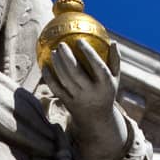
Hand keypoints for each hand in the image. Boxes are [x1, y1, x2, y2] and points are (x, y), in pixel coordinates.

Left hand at [44, 40, 127, 159]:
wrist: (97, 119)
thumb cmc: (106, 91)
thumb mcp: (115, 78)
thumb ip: (115, 59)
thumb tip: (112, 40)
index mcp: (105, 85)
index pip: (98, 67)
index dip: (89, 53)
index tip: (80, 40)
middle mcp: (91, 92)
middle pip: (76, 73)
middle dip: (67, 57)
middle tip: (61, 44)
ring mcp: (78, 99)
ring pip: (64, 80)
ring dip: (57, 64)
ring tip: (53, 51)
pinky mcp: (67, 103)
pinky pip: (56, 88)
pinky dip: (49, 77)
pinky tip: (44, 65)